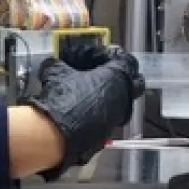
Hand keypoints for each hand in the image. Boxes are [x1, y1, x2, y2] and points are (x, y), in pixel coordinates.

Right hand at [20, 46, 144, 180]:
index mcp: (116, 76)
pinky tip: (85, 110)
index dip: (116, 55)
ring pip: (123, 102)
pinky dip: (102, 111)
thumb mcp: (56, 72)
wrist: (58, 134)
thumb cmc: (64, 98)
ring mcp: (117, 117)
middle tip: (108, 72)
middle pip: (136, 83)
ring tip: (93, 92)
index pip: (127, 60)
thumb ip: (58, 63)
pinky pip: (110, 118)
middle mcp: (122, 97)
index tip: (106, 55)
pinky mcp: (107, 133)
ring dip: (112, 95)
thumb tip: (53, 62)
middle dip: (125, 76)